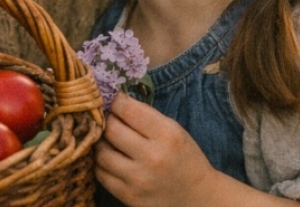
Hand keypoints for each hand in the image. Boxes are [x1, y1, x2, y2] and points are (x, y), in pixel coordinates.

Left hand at [95, 93, 218, 206]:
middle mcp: (152, 157)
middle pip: (111, 129)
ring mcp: (139, 179)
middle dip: (108, 121)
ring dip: (102, 144)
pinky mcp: (130, 197)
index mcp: (167, 135)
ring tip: (110, 142)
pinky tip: (112, 160)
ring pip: (101, 153)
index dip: (116, 102)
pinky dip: (102, 164)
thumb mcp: (174, 130)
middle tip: (111, 122)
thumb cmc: (184, 158)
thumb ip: (146, 116)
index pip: (127, 110)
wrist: (197, 196)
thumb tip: (115, 102)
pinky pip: (101, 174)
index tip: (116, 103)